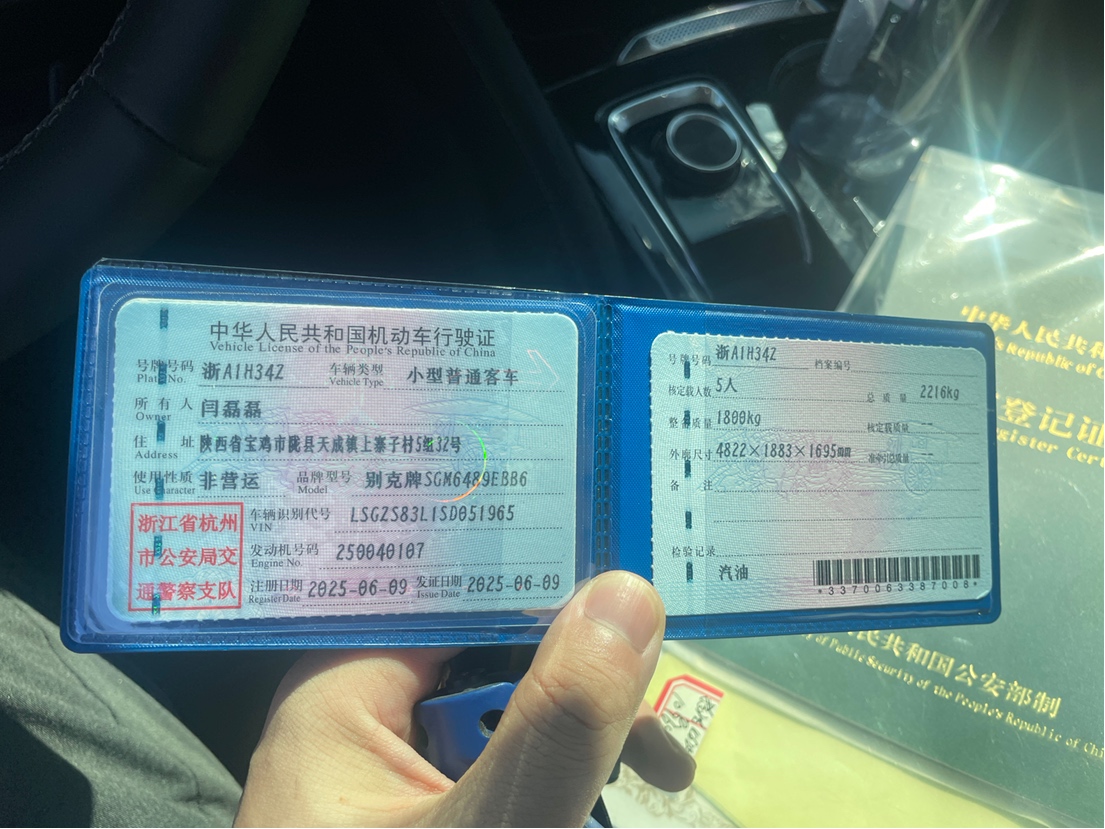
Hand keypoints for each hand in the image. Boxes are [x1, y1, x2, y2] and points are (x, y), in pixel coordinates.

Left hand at [235, 571, 694, 825]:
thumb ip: (556, 724)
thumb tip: (629, 592)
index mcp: (339, 696)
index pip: (448, 591)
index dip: (539, 575)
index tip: (628, 569)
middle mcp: (357, 721)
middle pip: (490, 656)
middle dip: (582, 686)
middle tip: (659, 734)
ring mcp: (388, 779)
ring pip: (507, 719)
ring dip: (583, 746)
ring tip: (660, 776)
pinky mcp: (419, 819)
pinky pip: (498, 775)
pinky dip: (556, 789)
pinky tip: (600, 808)